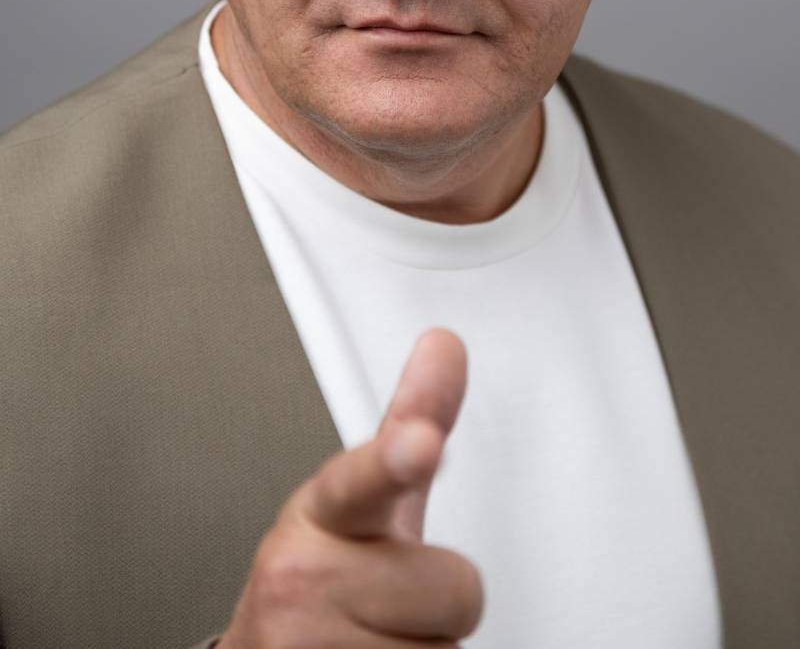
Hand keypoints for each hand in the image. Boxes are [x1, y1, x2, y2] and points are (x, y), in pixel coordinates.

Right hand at [218, 327, 483, 646]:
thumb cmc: (322, 573)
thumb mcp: (363, 498)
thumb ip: (412, 421)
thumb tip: (445, 344)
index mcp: (326, 511)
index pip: (365, 478)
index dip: (398, 460)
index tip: (422, 441)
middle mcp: (306, 577)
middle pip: (458, 591)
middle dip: (441, 603)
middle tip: (394, 601)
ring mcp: (309, 645)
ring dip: (426, 647)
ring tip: (374, 636)